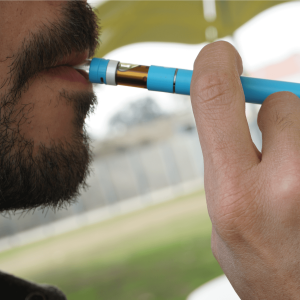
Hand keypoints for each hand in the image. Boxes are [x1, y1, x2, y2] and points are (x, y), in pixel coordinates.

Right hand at [190, 40, 299, 298]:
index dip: (213, 65)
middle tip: (268, 152)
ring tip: (294, 181)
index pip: (215, 98)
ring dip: (296, 137)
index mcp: (233, 194)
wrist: (299, 295)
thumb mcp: (219, 210)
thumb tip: (227, 94)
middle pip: (279, 102)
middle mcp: (285, 186)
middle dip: (269, 117)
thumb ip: (222, 152)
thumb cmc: (257, 258)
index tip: (218, 56)